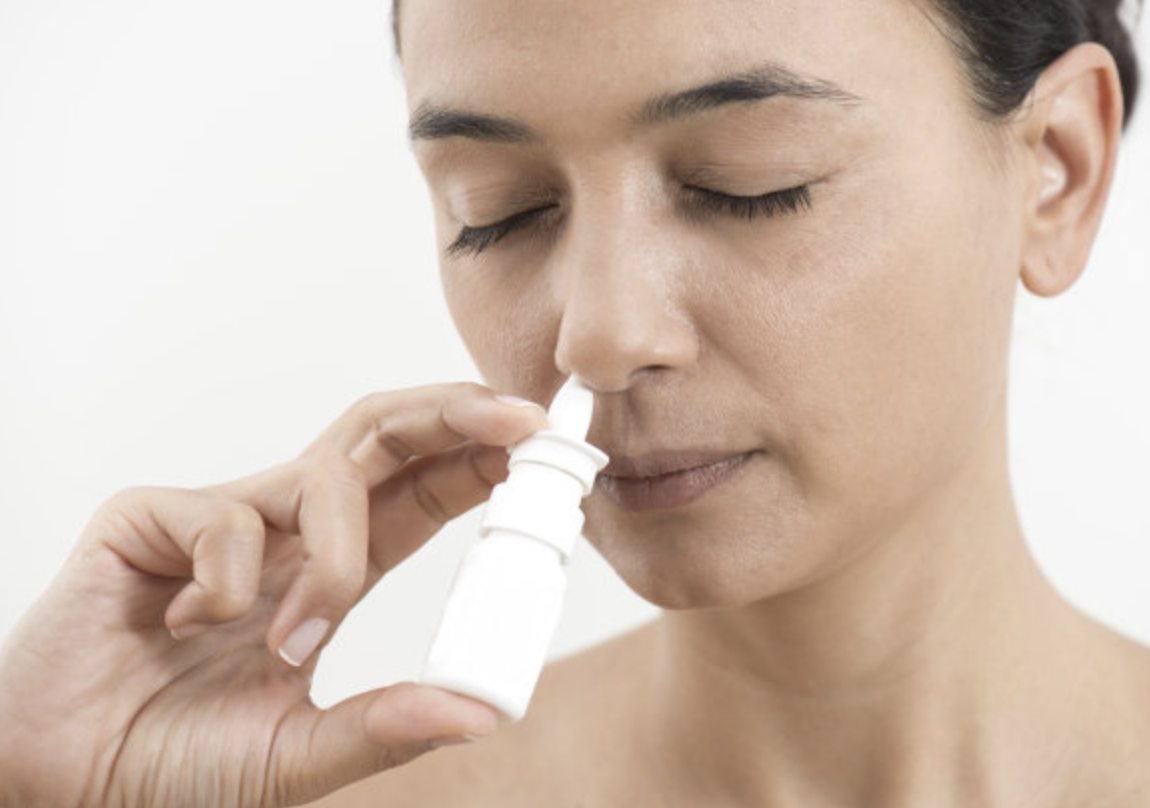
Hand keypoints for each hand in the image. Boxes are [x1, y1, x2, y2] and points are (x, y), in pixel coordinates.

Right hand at [0, 384, 546, 807]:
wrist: (63, 782)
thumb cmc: (170, 764)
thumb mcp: (301, 757)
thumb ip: (386, 726)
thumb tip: (485, 711)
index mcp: (333, 571)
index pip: (423, 491)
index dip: (481, 461)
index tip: (546, 450)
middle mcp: (287, 530)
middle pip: (384, 437)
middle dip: (454, 415)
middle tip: (521, 418)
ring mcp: (222, 520)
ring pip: (320, 474)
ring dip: (332, 557)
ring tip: (294, 641)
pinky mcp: (149, 520)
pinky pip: (223, 517)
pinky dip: (233, 580)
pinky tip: (192, 626)